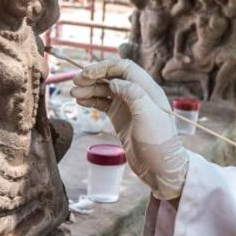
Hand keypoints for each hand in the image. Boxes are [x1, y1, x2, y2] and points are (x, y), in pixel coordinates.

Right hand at [72, 59, 188, 199]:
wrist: (161, 168)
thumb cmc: (159, 142)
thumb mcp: (148, 116)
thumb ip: (133, 94)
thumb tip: (114, 81)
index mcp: (147, 88)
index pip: (123, 68)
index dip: (104, 67)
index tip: (87, 74)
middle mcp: (137, 93)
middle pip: (112, 77)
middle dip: (93, 77)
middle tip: (75, 82)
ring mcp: (128, 106)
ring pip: (105, 90)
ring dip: (89, 89)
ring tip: (73, 94)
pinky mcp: (121, 117)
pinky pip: (104, 103)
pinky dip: (92, 100)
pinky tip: (81, 101)